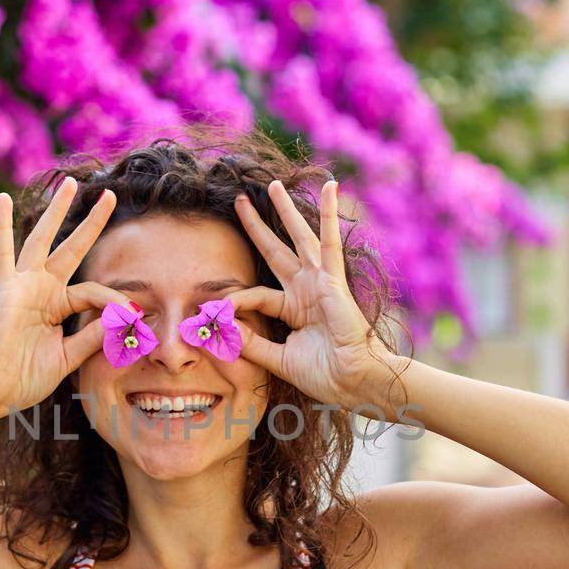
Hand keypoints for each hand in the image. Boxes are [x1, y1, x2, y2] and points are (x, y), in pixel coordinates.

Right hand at [0, 178, 126, 417]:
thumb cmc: (25, 378)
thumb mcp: (68, 356)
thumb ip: (92, 336)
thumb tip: (122, 318)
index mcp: (57, 306)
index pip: (93, 292)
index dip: (114, 302)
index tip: (134, 317)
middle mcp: (41, 289)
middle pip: (72, 248)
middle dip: (91, 222)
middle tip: (109, 195)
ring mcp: (23, 285)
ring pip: (44, 240)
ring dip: (57, 211)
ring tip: (70, 184)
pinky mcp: (7, 290)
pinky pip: (5, 253)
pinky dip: (4, 226)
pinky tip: (5, 199)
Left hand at [228, 180, 381, 409]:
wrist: (353, 383)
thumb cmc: (323, 375)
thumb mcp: (278, 359)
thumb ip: (252, 343)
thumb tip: (224, 326)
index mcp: (293, 308)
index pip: (256, 295)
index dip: (235, 300)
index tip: (214, 311)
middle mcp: (305, 290)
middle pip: (275, 251)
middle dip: (256, 228)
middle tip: (239, 202)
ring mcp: (320, 282)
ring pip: (299, 238)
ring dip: (286, 211)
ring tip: (273, 185)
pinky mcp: (334, 281)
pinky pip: (331, 243)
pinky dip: (330, 215)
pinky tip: (331, 188)